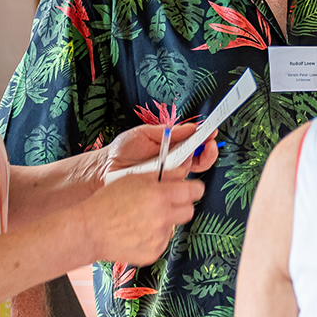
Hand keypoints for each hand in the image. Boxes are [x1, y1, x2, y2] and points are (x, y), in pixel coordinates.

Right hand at [78, 172, 205, 265]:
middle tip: (166, 204)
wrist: (91, 230)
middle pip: (189, 211)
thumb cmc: (108, 202)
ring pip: (174, 227)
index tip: (190, 189)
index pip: (194, 191)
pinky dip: (154, 237)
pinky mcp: (153, 252)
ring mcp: (159, 238)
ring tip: (142, 219)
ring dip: (165, 222)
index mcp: (160, 196)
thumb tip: (182, 172)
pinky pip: (162, 242)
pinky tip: (137, 232)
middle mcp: (163, 218)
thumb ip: (163, 175)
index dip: (193, 189)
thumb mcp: (134, 179)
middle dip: (181, 206)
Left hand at [104, 123, 219, 175]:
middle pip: (200, 161)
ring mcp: (168, 177)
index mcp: (172, 147)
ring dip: (190, 162)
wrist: (105, 167)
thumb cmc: (123, 149)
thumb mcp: (145, 133)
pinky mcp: (161, 190)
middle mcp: (173, 163)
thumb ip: (167, 131)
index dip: (205, 138)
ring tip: (182, 155)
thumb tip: (190, 127)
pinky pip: (174, 186)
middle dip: (208, 152)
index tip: (211, 132)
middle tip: (209, 145)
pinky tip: (172, 171)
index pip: (195, 144)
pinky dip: (176, 178)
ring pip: (189, 173)